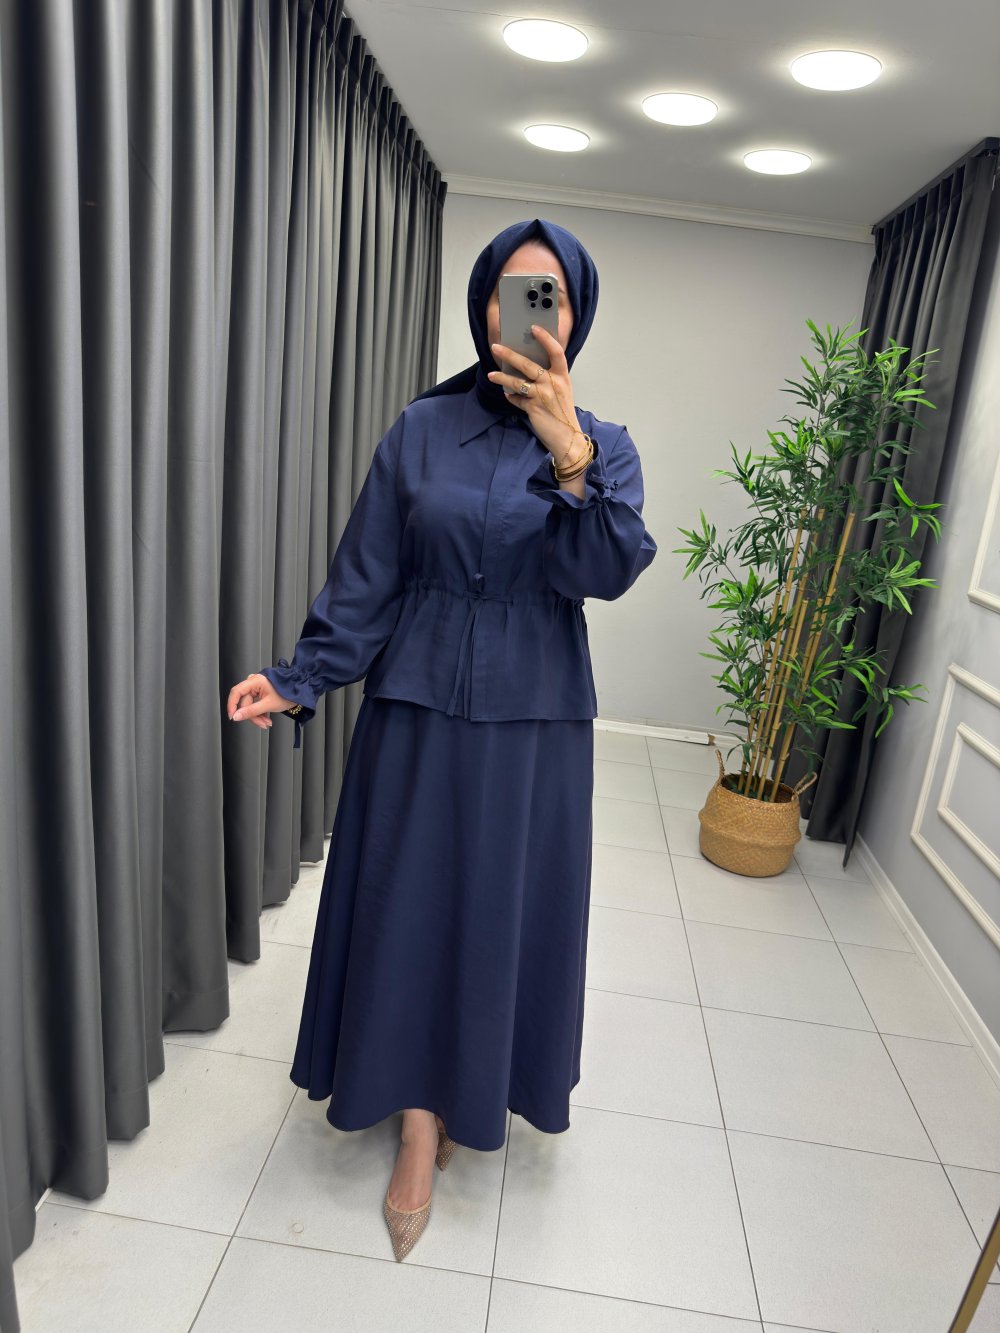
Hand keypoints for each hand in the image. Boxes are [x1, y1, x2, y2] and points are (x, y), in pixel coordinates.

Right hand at [226, 673, 293, 729]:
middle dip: (253, 715)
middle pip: (245, 702)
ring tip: (267, 723)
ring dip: (257, 716)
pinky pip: (255, 703)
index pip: (236, 692)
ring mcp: (257, 686)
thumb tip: (236, 717)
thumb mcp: (268, 705)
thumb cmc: (287, 694)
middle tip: (263, 725)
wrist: (300, 691)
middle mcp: (254, 682)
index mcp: (254, 681)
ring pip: (250, 704)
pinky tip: (267, 718)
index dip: (232, 705)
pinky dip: (260, 712)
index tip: (232, 717)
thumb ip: (251, 711)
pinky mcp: (260, 691)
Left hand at [487, 326, 587, 466]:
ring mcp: (543, 395)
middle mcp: (553, 383)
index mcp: (562, 376)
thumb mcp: (561, 391)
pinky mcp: (533, 408)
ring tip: (491, 375)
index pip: (556, 351)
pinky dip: (511, 397)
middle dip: (509, 355)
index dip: (545, 338)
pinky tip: (508, 396)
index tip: (533, 328)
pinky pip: (517, 399)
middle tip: (496, 347)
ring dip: (502, 377)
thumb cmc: (563, 413)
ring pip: (517, 382)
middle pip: (528, 364)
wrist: (568, 438)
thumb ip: (549, 378)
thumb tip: (527, 368)